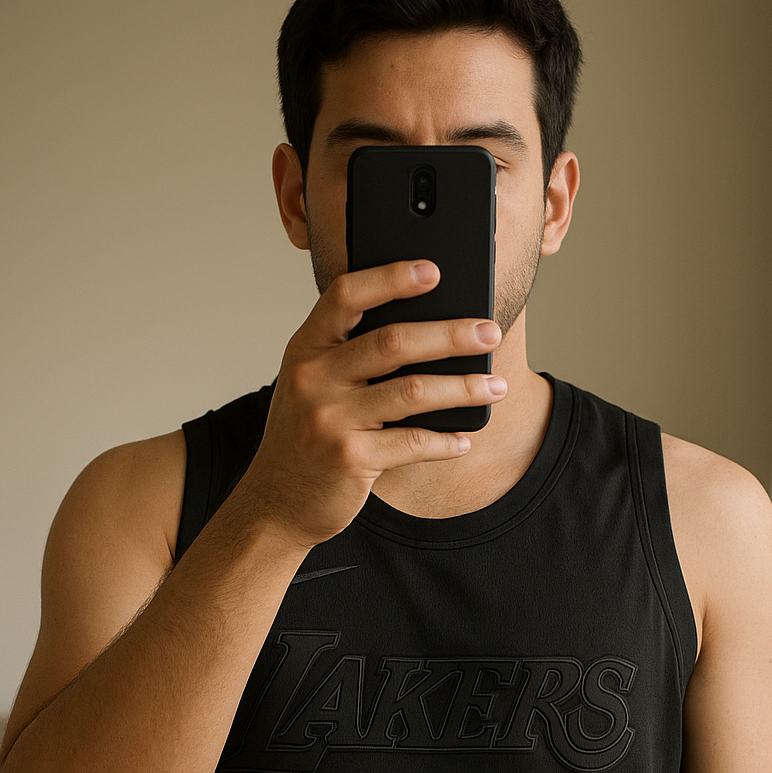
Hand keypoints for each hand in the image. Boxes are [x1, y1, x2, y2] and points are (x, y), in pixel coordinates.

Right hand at [237, 259, 504, 550]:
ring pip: (412, 392)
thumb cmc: (306, 436)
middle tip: (489, 332)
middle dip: (450, 335)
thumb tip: (428, 330)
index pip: (346, 296)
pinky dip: (445, 440)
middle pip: (393, 341)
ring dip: (462, 388)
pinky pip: (413, 442)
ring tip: (495, 386)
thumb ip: (348, 354)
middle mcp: (314, 378)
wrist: (276, 501)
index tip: (433, 270)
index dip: (390, 278)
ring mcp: (330, 420)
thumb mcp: (311, 385)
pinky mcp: (350, 459)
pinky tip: (464, 438)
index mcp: (306, 349)